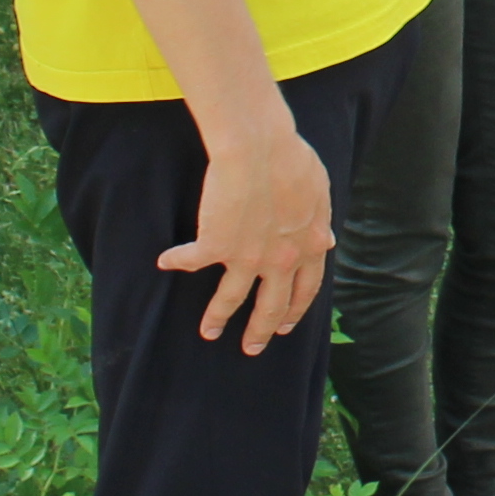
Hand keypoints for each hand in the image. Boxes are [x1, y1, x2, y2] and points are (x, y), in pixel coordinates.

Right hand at [165, 105, 339, 350]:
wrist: (260, 147)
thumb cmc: (293, 159)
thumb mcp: (321, 193)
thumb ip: (321, 223)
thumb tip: (328, 242)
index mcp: (310, 246)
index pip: (306, 290)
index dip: (295, 310)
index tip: (285, 325)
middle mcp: (281, 260)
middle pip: (272, 306)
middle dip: (261, 331)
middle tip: (252, 348)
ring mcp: (248, 256)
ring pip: (231, 298)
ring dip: (217, 317)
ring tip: (208, 332)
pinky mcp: (216, 244)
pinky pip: (192, 260)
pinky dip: (176, 260)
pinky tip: (165, 262)